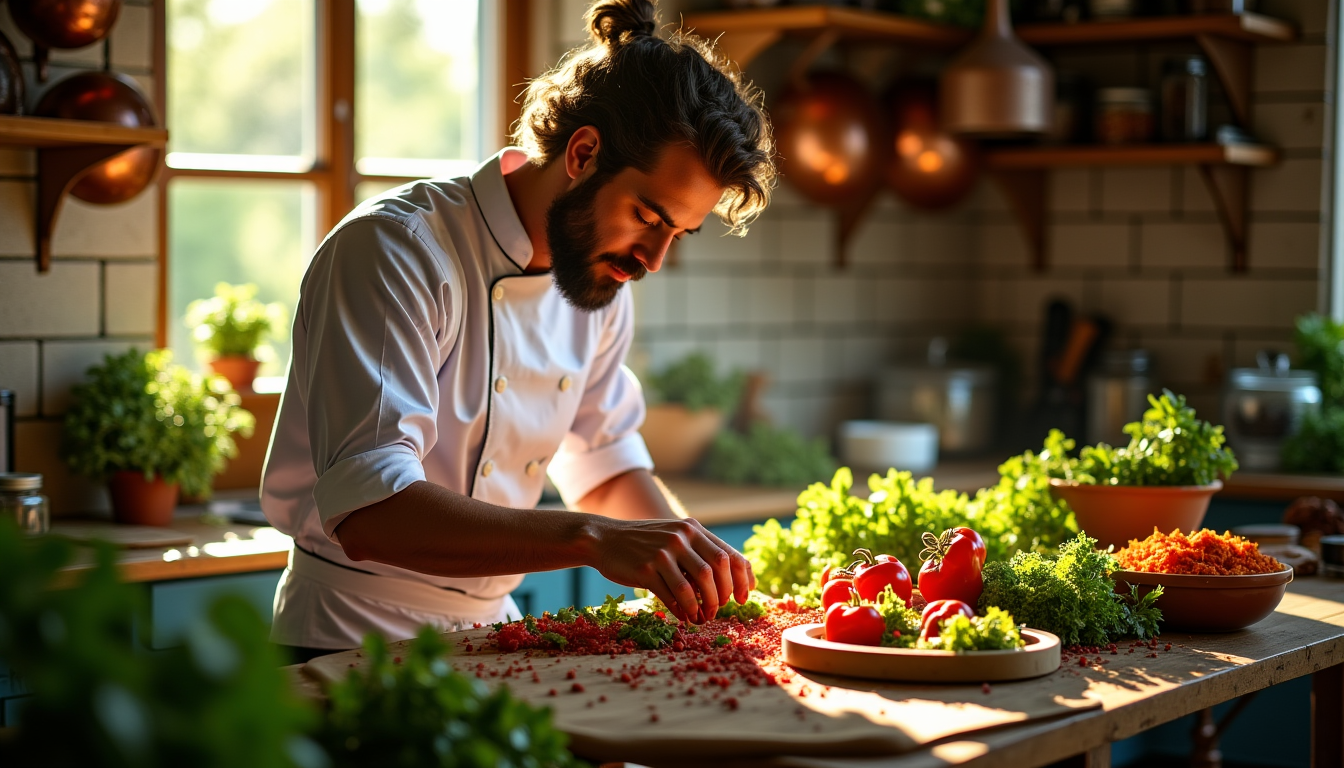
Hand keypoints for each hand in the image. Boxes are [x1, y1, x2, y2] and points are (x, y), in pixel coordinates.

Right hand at [588, 516, 754, 622]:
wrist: (603, 539)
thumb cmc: (643, 544)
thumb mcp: (672, 537)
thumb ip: (697, 552)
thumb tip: (726, 584)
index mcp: (692, 528)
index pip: (729, 554)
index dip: (743, 579)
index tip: (744, 597)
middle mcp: (681, 536)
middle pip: (717, 569)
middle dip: (724, 595)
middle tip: (720, 610)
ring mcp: (663, 552)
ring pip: (697, 584)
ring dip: (705, 606)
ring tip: (703, 617)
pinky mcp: (646, 568)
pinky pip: (673, 595)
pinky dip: (683, 609)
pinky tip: (685, 616)